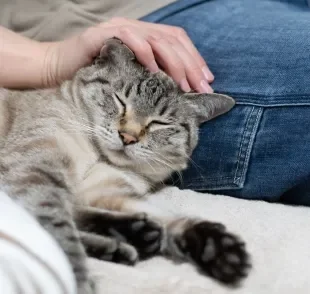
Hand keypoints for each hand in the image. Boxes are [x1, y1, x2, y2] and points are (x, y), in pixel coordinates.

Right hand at [44, 18, 213, 92]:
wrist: (57, 69)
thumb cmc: (95, 78)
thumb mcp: (129, 78)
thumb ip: (149, 79)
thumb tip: (176, 93)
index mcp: (144, 38)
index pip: (176, 42)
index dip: (195, 59)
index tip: (207, 80)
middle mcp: (135, 30)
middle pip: (172, 40)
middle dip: (191, 65)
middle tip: (202, 87)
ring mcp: (119, 30)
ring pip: (156, 39)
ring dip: (174, 62)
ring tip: (183, 85)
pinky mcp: (103, 36)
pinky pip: (129, 38)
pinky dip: (145, 53)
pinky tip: (154, 71)